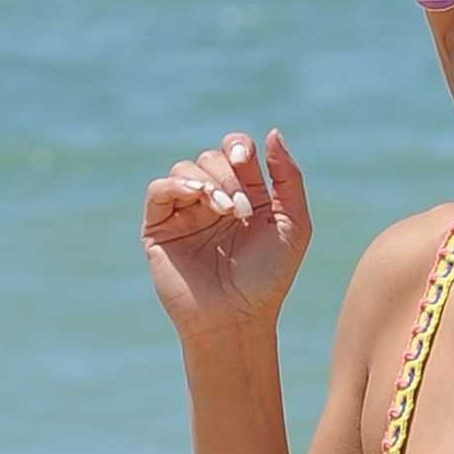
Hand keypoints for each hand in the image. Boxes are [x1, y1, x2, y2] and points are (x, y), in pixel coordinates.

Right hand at [141, 128, 310, 340]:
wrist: (236, 319)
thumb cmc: (268, 279)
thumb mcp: (294, 225)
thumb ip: (289, 179)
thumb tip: (272, 133)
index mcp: (246, 196)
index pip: (237, 151)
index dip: (240, 147)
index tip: (247, 160)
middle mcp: (214, 200)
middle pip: (212, 157)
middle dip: (228, 174)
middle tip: (239, 210)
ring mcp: (185, 213)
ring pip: (186, 168)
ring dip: (207, 180)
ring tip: (223, 211)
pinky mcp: (159, 228)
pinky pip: (159, 190)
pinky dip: (176, 184)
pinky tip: (197, 197)